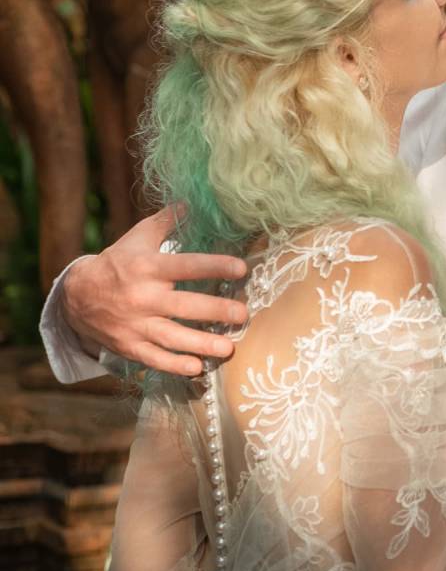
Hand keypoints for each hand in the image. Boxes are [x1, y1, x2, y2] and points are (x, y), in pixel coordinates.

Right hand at [61, 208, 247, 375]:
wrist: (76, 296)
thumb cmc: (117, 262)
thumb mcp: (139, 237)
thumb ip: (167, 221)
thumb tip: (193, 202)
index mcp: (148, 267)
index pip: (186, 266)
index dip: (214, 267)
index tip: (241, 269)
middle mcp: (143, 296)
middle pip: (185, 306)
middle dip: (217, 311)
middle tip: (243, 314)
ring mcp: (136, 324)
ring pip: (173, 338)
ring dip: (203, 344)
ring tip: (229, 348)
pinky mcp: (129, 346)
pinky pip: (154, 359)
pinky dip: (175, 366)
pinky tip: (197, 368)